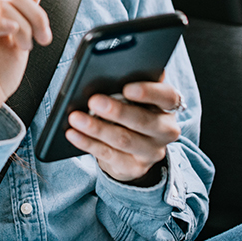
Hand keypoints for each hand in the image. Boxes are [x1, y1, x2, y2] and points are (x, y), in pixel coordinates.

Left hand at [66, 76, 181, 184]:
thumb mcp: (134, 95)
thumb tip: (102, 73)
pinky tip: (73, 134)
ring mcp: (152, 151)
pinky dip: (88, 143)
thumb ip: (127, 82)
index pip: (167, 96)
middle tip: (93, 101)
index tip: (127, 88)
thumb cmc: (130, 108)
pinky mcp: (135, 167)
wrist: (132, 147)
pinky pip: (109, 155)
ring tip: (75, 117)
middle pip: (144, 120)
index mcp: (168, 105)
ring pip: (124, 139)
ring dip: (97, 128)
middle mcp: (165, 129)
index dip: (149, 92)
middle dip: (117, 111)